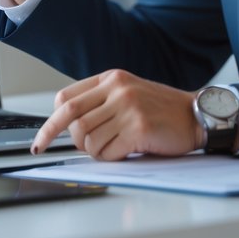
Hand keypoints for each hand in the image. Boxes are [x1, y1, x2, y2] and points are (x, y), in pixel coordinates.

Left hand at [30, 69, 200, 159]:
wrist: (197, 116)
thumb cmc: (160, 110)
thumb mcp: (127, 93)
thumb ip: (100, 102)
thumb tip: (66, 125)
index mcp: (111, 79)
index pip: (65, 99)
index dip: (49, 122)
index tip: (41, 140)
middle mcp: (117, 90)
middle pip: (71, 119)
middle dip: (55, 138)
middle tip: (53, 151)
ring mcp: (128, 108)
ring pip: (87, 138)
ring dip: (92, 151)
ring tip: (109, 149)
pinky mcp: (139, 128)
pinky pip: (107, 152)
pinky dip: (110, 158)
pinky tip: (124, 152)